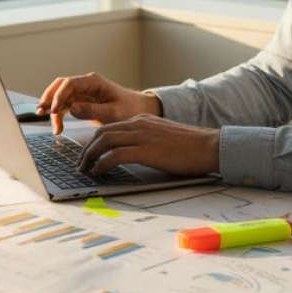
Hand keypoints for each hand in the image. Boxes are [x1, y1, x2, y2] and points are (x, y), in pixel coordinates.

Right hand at [37, 72, 159, 134]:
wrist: (139, 110)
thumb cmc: (130, 109)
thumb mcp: (113, 113)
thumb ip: (92, 110)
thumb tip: (72, 109)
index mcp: (94, 82)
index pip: (69, 83)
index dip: (59, 96)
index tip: (55, 110)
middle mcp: (86, 84)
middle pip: (60, 86)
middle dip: (49, 98)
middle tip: (41, 111)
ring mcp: (83, 92)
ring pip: (60, 96)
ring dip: (52, 107)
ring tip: (48, 121)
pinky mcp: (83, 101)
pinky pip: (66, 104)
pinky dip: (59, 113)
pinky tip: (56, 124)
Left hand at [78, 113, 219, 177]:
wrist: (209, 146)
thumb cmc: (191, 146)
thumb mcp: (163, 136)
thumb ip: (147, 140)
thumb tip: (132, 154)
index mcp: (143, 120)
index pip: (110, 127)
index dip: (95, 141)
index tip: (89, 154)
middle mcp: (139, 124)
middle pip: (102, 132)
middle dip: (87, 149)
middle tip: (82, 163)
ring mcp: (143, 136)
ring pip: (105, 141)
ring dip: (90, 156)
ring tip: (86, 170)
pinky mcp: (147, 151)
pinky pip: (115, 155)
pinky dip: (102, 164)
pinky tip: (99, 172)